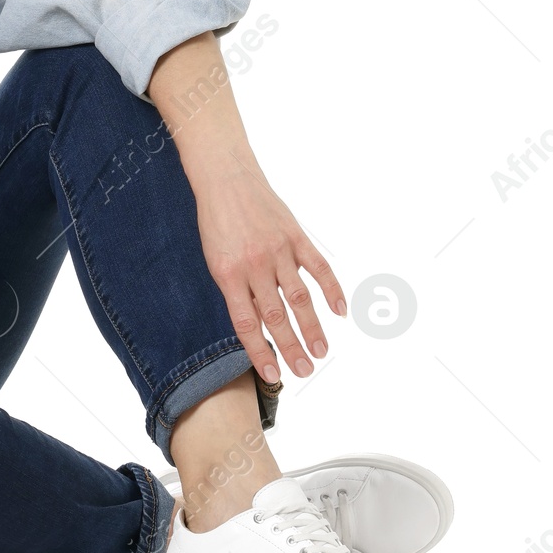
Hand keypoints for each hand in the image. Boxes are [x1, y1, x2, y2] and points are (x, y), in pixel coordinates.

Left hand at [193, 153, 344, 382]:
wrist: (224, 177)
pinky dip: (332, 289)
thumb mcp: (213, 258)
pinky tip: (339, 311)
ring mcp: (278, 250)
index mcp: (227, 274)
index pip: (246, 323)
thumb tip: (254, 322)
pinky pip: (318, 267)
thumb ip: (234, 288)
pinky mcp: (295, 235)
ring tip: (321, 351)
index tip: (272, 375)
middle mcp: (254, 265)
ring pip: (299, 297)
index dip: (260, 351)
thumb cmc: (214, 220)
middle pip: (276, 315)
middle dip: (291, 347)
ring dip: (312, 327)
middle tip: (305, 371)